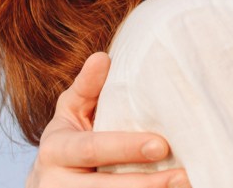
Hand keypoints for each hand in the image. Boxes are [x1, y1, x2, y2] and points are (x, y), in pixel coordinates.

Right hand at [27, 52, 189, 187]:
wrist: (47, 185)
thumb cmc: (69, 141)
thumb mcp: (71, 113)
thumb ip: (87, 89)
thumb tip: (103, 57)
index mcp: (55, 150)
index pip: (92, 149)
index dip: (126, 147)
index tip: (161, 145)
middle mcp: (55, 182)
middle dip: (146, 184)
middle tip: (183, 177)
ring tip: (185, 186)